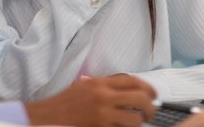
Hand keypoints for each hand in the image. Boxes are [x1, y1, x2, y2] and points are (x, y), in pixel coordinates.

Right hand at [24, 74, 155, 125]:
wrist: (50, 116)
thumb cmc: (67, 102)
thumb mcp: (85, 85)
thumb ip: (105, 85)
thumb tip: (131, 89)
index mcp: (100, 82)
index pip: (132, 80)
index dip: (148, 87)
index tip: (153, 95)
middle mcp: (102, 95)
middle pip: (139, 98)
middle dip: (150, 106)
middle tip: (150, 112)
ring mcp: (102, 113)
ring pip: (134, 119)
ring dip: (139, 122)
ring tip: (137, 122)